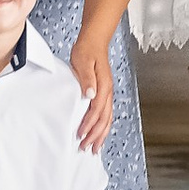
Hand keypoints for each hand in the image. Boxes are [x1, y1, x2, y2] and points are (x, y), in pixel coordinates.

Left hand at [69, 27, 113, 149]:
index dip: (88, 124)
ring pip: (107, 119)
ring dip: (100, 134)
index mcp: (103, 85)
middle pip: (104, 119)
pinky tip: (98, 132)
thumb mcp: (83, 62)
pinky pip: (105, 114)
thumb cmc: (87, 50)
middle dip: (95, 135)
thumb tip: (90, 95)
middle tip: (86, 148)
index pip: (96, 110)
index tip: (80, 135)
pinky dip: (102, 126)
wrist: (94, 41)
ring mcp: (107, 93)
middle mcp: (108, 91)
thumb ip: (87, 79)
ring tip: (94, 147)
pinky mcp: (104, 93)